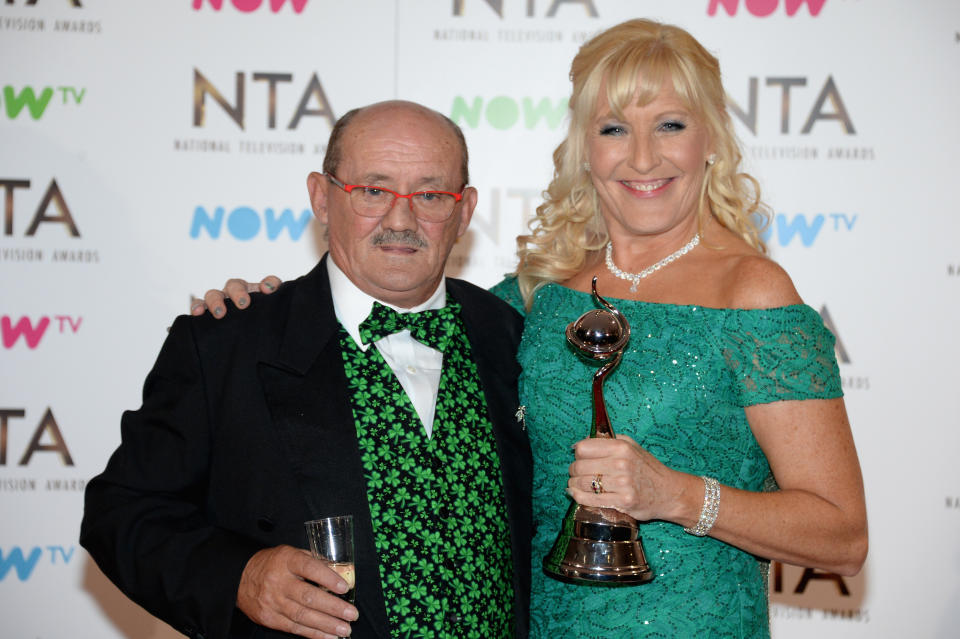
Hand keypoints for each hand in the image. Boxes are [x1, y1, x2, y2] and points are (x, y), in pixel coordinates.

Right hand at [189, 275, 281, 318]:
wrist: (249, 344)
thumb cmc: (260, 327)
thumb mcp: (272, 319)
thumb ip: (280, 311)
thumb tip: (273, 297)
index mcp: (259, 294)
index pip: (266, 283)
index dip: (269, 284)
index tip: (268, 290)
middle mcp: (238, 294)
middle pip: (235, 284)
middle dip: (238, 292)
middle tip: (243, 304)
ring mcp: (221, 301)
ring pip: (214, 294)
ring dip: (216, 301)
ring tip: (220, 314)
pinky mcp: (206, 311)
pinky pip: (198, 305)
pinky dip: (196, 307)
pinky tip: (196, 314)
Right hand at [237, 545, 357, 638]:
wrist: (240, 578)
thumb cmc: (273, 564)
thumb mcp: (292, 553)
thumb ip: (316, 561)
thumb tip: (343, 571)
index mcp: (287, 560)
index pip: (309, 568)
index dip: (328, 578)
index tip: (345, 587)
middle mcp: (279, 581)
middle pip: (308, 596)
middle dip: (333, 608)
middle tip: (352, 614)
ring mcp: (273, 602)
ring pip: (302, 615)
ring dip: (327, 625)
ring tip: (344, 629)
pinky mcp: (269, 618)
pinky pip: (294, 628)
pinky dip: (313, 634)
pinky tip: (329, 637)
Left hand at [566, 434, 690, 522]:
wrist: (669, 493)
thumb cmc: (648, 468)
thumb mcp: (632, 446)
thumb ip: (608, 441)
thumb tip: (580, 443)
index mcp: (621, 447)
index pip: (583, 448)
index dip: (577, 453)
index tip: (580, 458)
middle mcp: (621, 464)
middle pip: (579, 466)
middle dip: (573, 470)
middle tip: (576, 474)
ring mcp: (622, 484)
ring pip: (582, 483)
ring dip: (574, 484)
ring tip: (575, 484)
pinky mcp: (622, 502)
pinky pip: (590, 499)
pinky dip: (579, 497)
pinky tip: (576, 494)